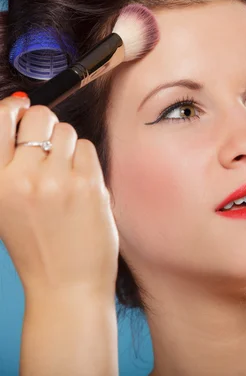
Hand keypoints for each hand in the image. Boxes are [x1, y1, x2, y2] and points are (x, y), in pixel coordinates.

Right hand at [0, 92, 117, 296]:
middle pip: (39, 117)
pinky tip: (82, 184)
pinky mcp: (89, 185)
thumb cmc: (37, 246)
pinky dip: (86, 161)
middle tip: (50, 150)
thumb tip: (19, 111)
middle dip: (46, 126)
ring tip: (66, 173)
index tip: (20, 110)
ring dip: (68, 145)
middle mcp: (22, 177)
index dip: (14, 109)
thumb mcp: (5, 205)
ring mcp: (57, 180)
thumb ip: (9, 164)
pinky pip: (88, 149)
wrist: (66, 284)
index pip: (0, 119)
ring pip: (67, 131)